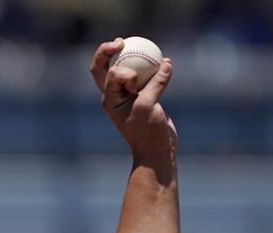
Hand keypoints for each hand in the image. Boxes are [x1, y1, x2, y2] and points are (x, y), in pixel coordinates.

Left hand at [90, 38, 177, 158]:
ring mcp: (130, 95)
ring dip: (136, 58)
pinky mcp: (145, 97)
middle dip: (109, 51)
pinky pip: (148, 77)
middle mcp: (116, 95)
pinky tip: (166, 62)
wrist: (157, 151)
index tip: (134, 82)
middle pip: (106, 67)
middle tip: (121, 40)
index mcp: (109, 98)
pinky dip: (155, 69)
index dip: (122, 71)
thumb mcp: (148, 106)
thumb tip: (166, 62)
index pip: (108, 73)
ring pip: (128, 69)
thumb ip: (155, 83)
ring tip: (146, 47)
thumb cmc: (147, 132)